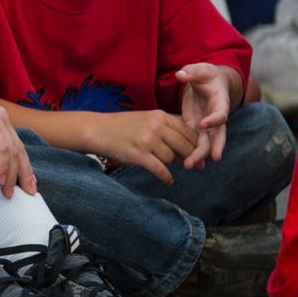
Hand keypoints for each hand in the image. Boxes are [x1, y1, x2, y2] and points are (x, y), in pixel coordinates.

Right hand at [0, 83, 35, 196]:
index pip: (16, 146)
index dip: (23, 166)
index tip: (26, 183)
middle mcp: (1, 118)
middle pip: (19, 150)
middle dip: (24, 173)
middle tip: (29, 192)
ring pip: (12, 152)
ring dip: (11, 174)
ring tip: (7, 192)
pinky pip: (0, 150)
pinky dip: (1, 166)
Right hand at [85, 110, 202, 184]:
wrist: (97, 130)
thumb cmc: (123, 126)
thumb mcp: (147, 119)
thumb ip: (168, 128)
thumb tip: (189, 147)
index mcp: (160, 116)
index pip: (188, 131)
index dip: (197, 144)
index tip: (200, 153)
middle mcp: (156, 127)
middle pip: (185, 146)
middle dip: (191, 157)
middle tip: (196, 166)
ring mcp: (147, 141)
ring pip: (172, 158)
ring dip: (170, 164)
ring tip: (163, 164)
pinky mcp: (139, 155)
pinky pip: (161, 170)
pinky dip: (166, 177)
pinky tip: (168, 180)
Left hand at [175, 63, 231, 165]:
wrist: (207, 83)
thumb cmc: (205, 75)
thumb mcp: (200, 70)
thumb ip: (191, 72)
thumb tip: (181, 74)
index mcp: (220, 102)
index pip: (220, 114)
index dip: (213, 120)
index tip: (203, 124)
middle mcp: (215, 117)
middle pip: (216, 136)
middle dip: (212, 147)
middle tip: (206, 160)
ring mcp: (206, 124)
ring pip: (205, 143)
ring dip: (198, 154)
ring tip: (188, 165)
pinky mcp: (195, 127)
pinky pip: (193, 141)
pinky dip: (189, 151)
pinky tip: (180, 162)